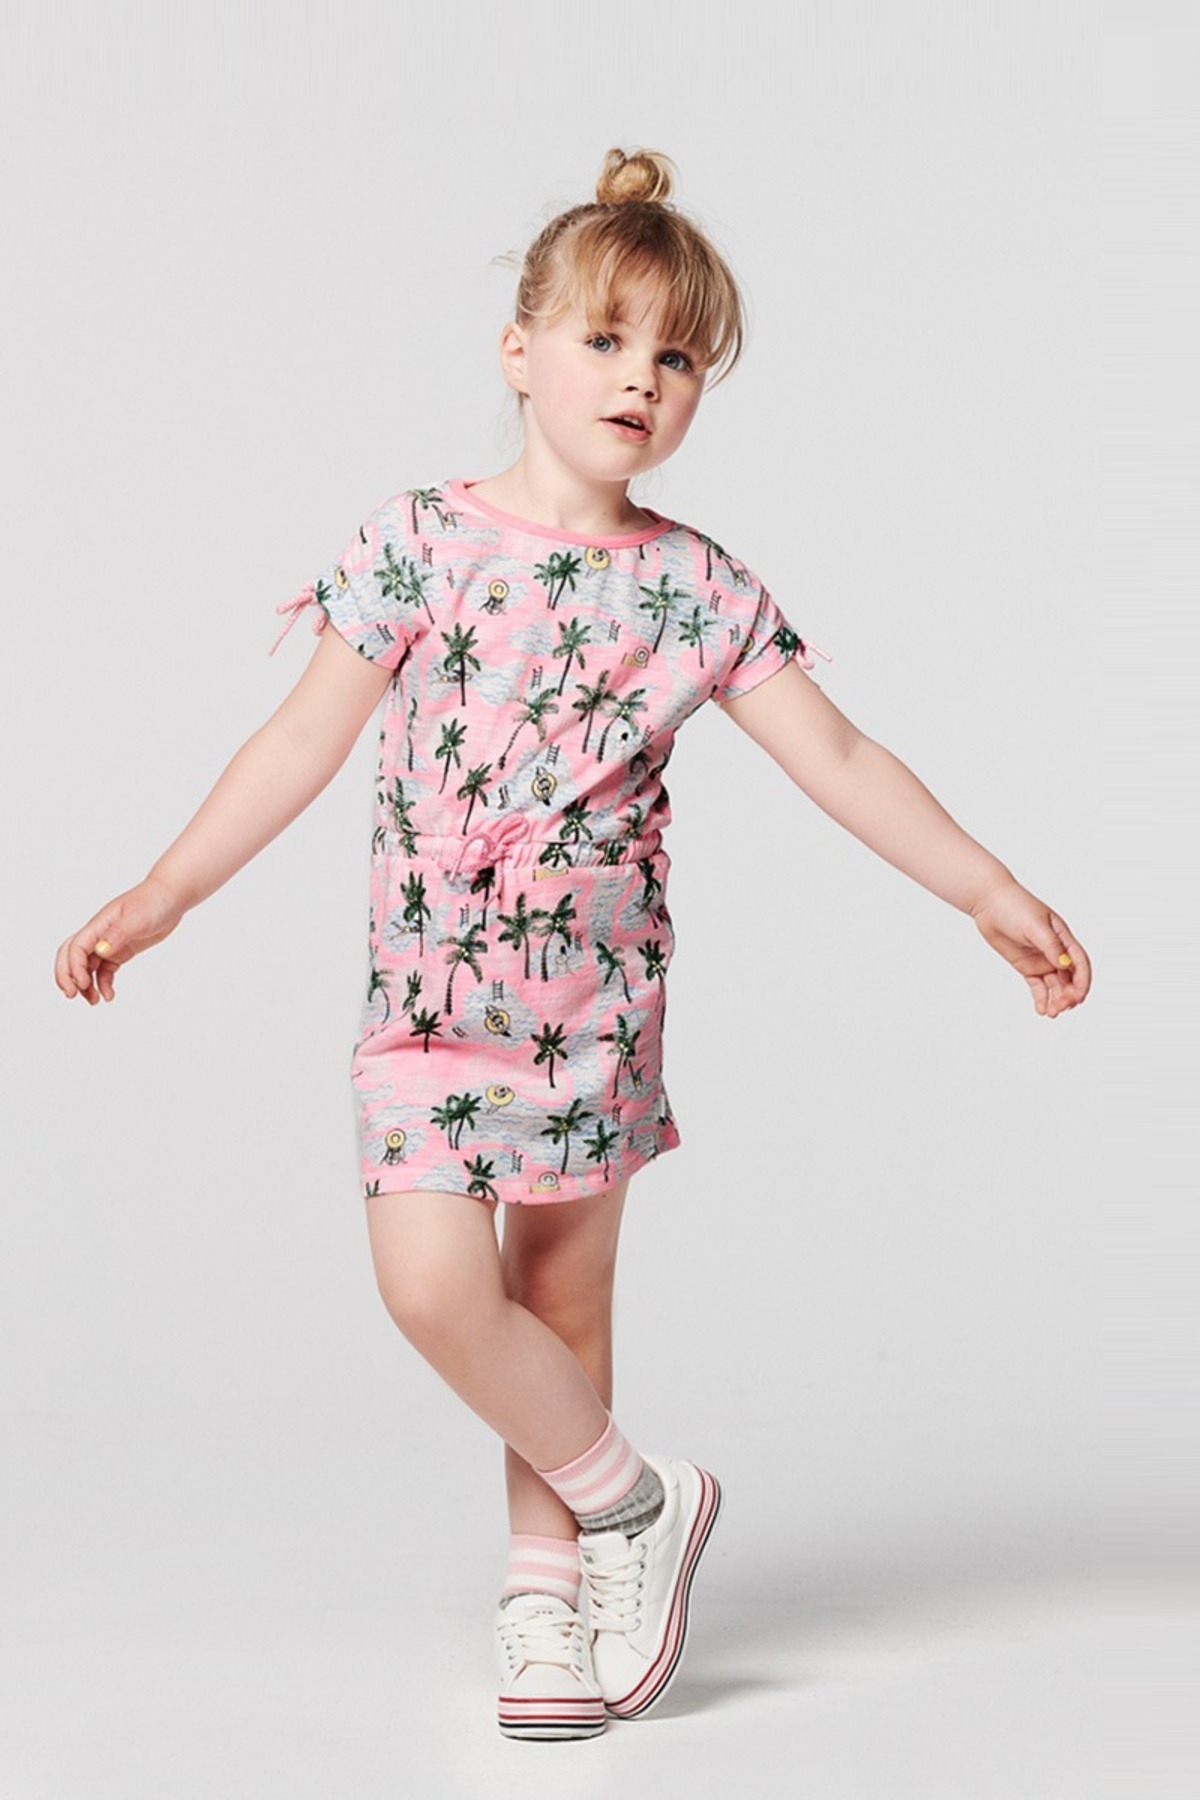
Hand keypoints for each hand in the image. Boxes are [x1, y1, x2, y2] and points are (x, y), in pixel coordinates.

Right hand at [54, 875, 184, 1005]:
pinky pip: (105, 970)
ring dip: (85, 985)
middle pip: (71, 956)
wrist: (170, 897)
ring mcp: (109, 943)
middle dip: (67, 976)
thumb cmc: (153, 902)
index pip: (75, 947)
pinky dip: (103, 984)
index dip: (74, 967)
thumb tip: (99, 951)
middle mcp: (99, 934)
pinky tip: (109, 995)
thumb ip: (117, 935)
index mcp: (98, 924)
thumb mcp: (136, 919)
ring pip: (87, 967)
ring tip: (94, 1001)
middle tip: (71, 996)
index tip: (84, 983)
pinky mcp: (121, 950)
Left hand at [969, 879, 1091, 1017]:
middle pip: (1070, 978)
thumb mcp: (1034, 926)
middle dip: (1069, 995)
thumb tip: (1065, 965)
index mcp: (1063, 938)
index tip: (1078, 997)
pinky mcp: (1026, 966)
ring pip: (1055, 985)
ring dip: (1056, 999)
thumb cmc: (1014, 906)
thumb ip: (1051, 946)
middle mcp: (1055, 951)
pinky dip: (1041, 998)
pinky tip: (1042, 1010)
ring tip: (1052, 1012)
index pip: (1080, 963)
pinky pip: (1038, 986)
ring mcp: (1041, 959)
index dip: (1083, 981)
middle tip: (1061, 1007)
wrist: (989, 903)